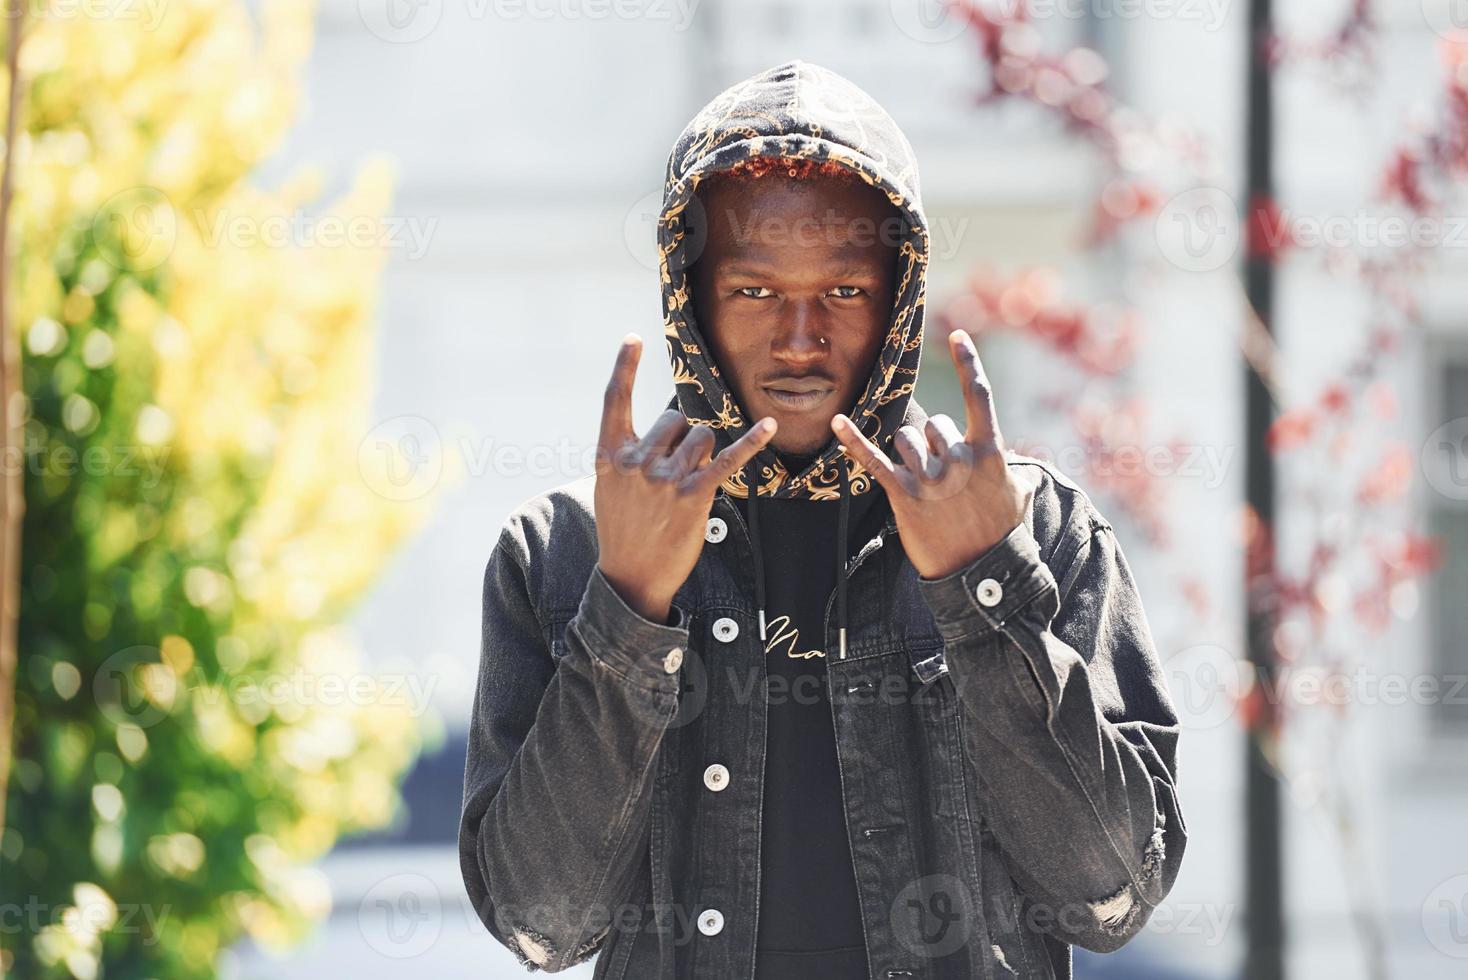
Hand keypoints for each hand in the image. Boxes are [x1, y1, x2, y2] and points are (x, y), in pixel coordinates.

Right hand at [595, 334, 776, 622]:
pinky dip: (751, 441)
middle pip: (675, 419)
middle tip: (675, 471)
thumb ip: (632, 453)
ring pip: (702, 436)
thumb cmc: (623, 529)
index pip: (615, 400)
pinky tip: (769, 425)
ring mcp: (665, 477)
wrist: (631, 576)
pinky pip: (727, 459)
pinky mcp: (693, 495)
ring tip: (690, 482)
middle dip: (683, 436)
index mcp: (611, 454)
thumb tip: (671, 426)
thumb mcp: (612, 487)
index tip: (633, 339)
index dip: (624, 367)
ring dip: (704, 452)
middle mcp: (637, 460)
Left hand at [830, 329, 1031, 579]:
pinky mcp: (905, 494)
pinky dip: (853, 440)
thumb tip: (1021, 470)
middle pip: (934, 424)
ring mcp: (931, 476)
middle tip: (943, 479)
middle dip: (935, 444)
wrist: (982, 574)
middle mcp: (958, 457)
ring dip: (911, 455)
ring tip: (924, 485)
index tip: (958, 336)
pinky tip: (837, 421)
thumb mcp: (1020, 496)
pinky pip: (874, 460)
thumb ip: (1016, 473)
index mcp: (988, 451)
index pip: (977, 396)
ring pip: (908, 440)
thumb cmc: (1003, 535)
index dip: (969, 363)